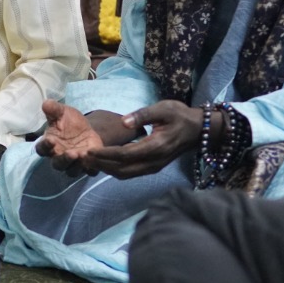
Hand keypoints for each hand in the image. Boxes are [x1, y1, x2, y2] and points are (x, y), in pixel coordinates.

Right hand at [35, 101, 107, 174]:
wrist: (85, 128)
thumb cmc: (69, 121)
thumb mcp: (62, 112)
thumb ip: (54, 109)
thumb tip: (46, 103)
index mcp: (49, 145)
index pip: (42, 149)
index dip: (45, 146)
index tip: (50, 140)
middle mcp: (59, 157)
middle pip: (57, 164)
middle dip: (64, 160)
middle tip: (71, 153)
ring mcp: (73, 163)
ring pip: (72, 171)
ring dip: (77, 165)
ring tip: (83, 155)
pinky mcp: (87, 165)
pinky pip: (88, 171)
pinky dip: (91, 168)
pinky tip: (95, 158)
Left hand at [81, 100, 201, 178]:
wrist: (198, 130)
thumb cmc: (180, 116)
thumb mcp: (163, 108)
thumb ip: (143, 114)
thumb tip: (124, 122)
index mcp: (156, 146)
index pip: (126, 154)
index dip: (107, 154)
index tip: (90, 150)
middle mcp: (154, 161)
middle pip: (123, 169)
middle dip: (103, 164)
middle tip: (84, 157)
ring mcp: (154, 167)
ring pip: (126, 174)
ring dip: (108, 169)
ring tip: (91, 161)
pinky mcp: (153, 167)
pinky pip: (131, 173)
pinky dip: (116, 170)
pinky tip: (105, 162)